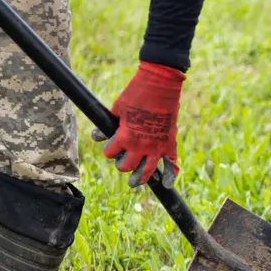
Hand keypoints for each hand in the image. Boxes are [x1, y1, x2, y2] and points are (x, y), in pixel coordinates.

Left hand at [92, 62, 183, 187]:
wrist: (160, 84)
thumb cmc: (135, 93)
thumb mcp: (116, 109)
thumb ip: (108, 125)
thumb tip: (98, 136)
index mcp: (125, 138)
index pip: (110, 153)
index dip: (108, 149)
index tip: (109, 144)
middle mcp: (141, 147)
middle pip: (127, 166)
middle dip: (122, 164)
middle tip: (121, 161)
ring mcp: (157, 147)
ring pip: (147, 172)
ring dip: (140, 178)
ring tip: (135, 182)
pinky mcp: (170, 143)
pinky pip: (172, 164)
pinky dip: (171, 175)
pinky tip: (167, 185)